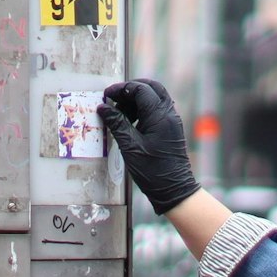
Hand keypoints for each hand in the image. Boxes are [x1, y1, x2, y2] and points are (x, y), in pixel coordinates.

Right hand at [98, 78, 199, 214]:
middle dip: (131, 89)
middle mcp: (169, 114)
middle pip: (151, 87)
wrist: (174, 189)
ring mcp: (172, 120)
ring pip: (155, 97)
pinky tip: (130, 121)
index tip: (106, 95)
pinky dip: (143, 109)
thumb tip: (103, 107)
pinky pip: (157, 109)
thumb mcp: (130, 147)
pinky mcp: (170, 128)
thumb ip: (117, 124)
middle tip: (113, 99)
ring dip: (136, 99)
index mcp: (160, 116)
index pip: (141, 89)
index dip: (122, 88)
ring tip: (119, 112)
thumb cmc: (152, 171)